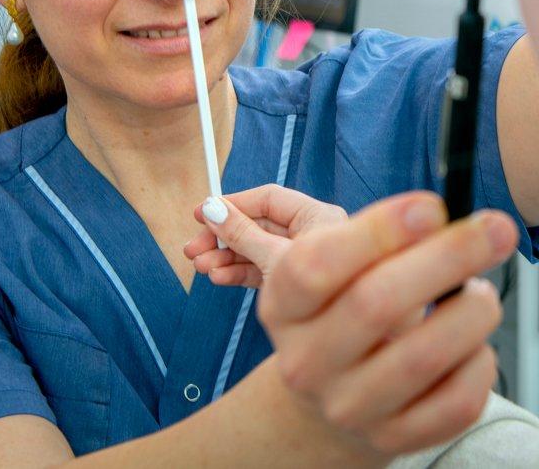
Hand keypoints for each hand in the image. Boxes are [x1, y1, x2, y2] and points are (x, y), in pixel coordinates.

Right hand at [184, 185, 347, 287]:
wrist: (345, 340)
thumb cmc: (324, 292)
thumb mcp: (277, 259)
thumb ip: (244, 235)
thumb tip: (212, 210)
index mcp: (317, 217)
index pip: (268, 199)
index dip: (234, 204)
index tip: (202, 213)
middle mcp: (310, 234)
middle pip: (258, 225)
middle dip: (224, 237)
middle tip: (193, 249)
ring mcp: (300, 259)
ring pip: (256, 249)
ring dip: (226, 257)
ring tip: (201, 267)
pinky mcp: (293, 281)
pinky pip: (262, 269)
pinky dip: (240, 272)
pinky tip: (219, 277)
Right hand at [257, 191, 517, 453]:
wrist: (333, 394)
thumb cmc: (350, 309)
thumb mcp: (343, 269)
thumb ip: (385, 238)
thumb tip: (456, 218)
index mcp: (286, 305)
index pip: (316, 266)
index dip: (378, 230)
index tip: (434, 206)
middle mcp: (307, 361)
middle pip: (375, 303)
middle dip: (448, 257)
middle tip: (497, 229)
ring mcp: (348, 407)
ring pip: (422, 357)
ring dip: (471, 313)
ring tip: (482, 294)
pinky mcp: (392, 439)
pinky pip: (454, 404)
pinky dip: (481, 364)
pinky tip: (477, 343)